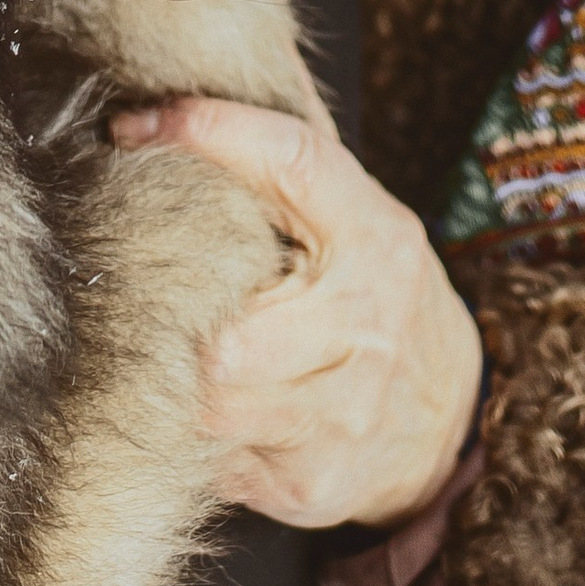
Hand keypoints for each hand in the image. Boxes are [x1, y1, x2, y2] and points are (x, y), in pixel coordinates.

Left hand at [113, 80, 481, 528]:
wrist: (450, 416)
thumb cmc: (371, 296)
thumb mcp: (353, 219)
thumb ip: (281, 164)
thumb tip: (167, 102)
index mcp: (377, 239)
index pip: (292, 161)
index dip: (207, 134)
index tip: (134, 127)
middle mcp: (368, 328)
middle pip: (226, 329)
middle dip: (172, 312)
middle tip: (141, 289)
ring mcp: (342, 416)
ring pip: (207, 402)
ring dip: (171, 377)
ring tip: (163, 350)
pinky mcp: (308, 482)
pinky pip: (209, 457)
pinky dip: (189, 431)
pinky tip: (197, 407)